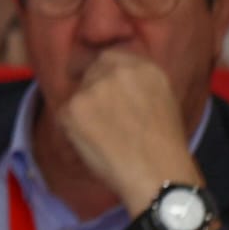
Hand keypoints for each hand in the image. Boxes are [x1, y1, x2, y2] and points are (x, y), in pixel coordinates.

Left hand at [54, 50, 203, 217]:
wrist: (159, 173)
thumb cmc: (164, 146)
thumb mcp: (161, 100)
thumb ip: (137, 84)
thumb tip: (111, 79)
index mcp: (144, 67)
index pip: (111, 57)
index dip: (105, 74)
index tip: (105, 91)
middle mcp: (116, 71)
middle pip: (89, 72)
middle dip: (93, 93)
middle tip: (103, 119)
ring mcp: (92, 88)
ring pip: (77, 94)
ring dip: (83, 111)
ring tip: (104, 136)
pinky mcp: (72, 107)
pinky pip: (64, 115)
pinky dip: (73, 129)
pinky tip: (95, 144)